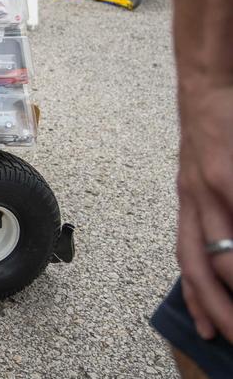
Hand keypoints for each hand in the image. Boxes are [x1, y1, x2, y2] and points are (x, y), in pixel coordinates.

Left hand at [176, 84, 232, 341]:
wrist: (208, 85)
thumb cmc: (218, 133)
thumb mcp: (207, 174)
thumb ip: (218, 210)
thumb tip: (225, 245)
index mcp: (190, 203)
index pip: (189, 260)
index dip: (198, 297)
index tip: (206, 330)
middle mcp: (193, 200)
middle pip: (202, 265)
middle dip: (219, 307)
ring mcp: (209, 186)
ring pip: (223, 250)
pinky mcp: (226, 171)